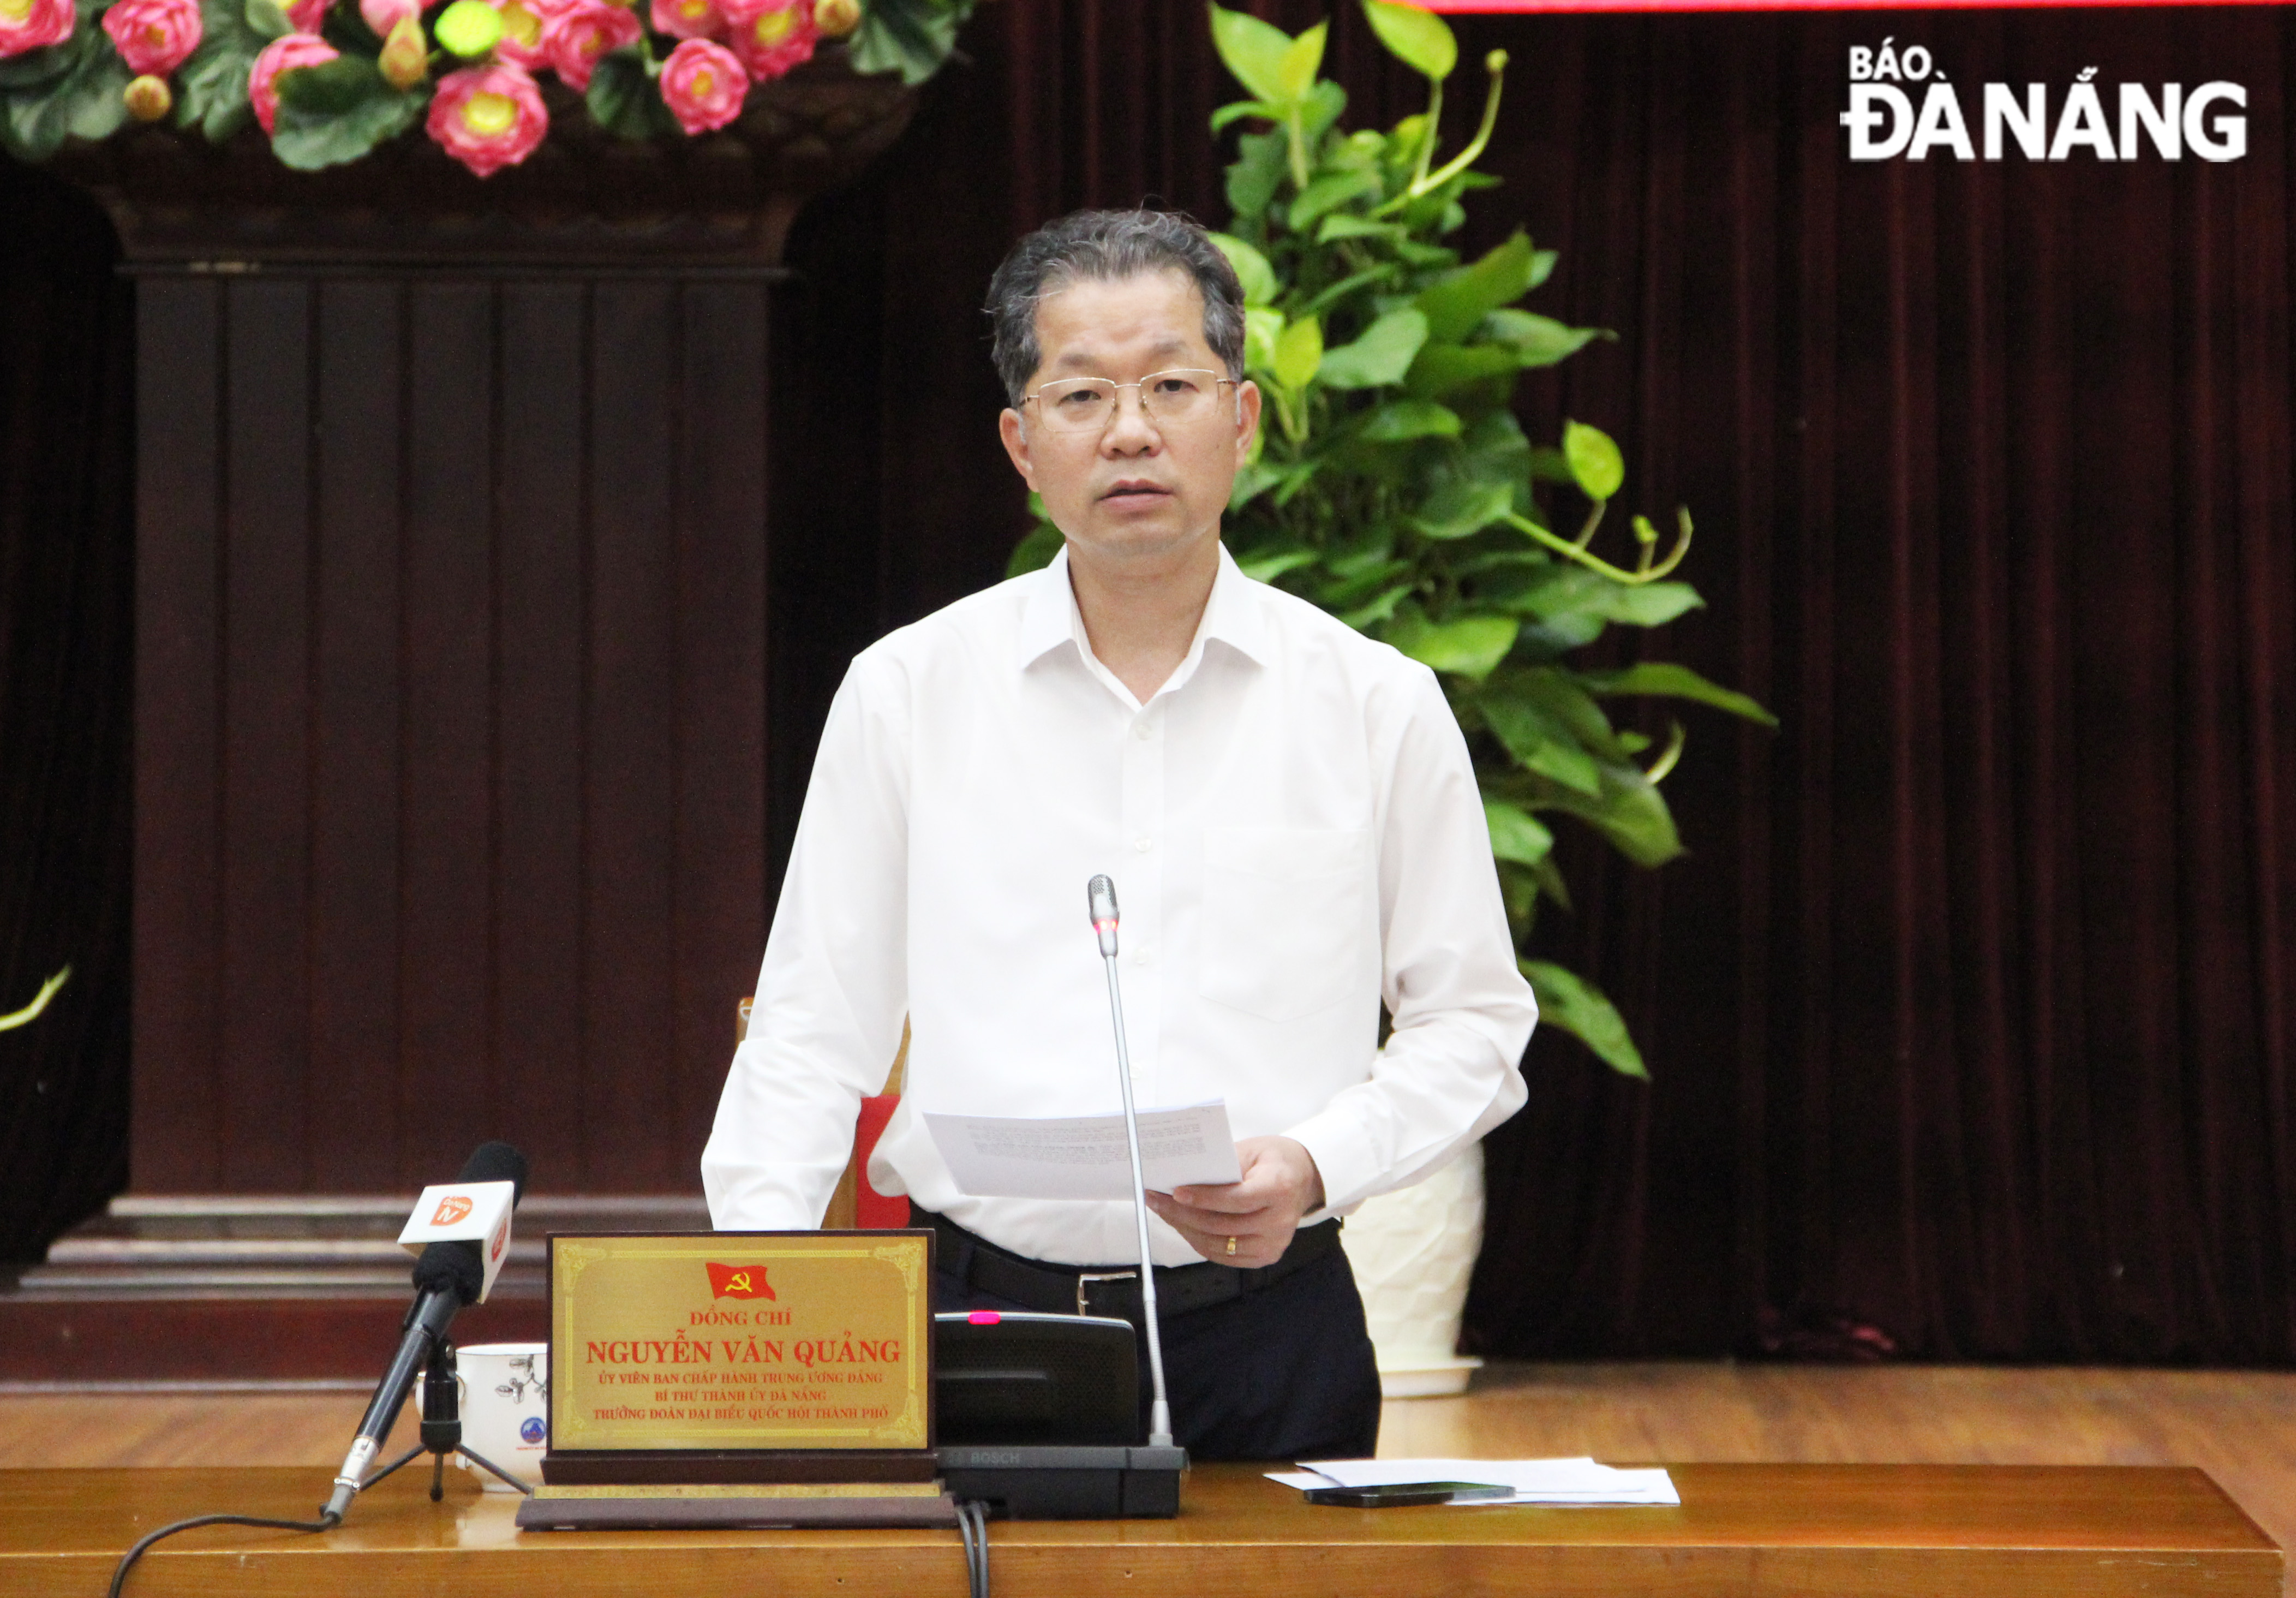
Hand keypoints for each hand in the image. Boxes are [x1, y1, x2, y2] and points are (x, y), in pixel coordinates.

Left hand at [1144, 1135, 1324, 1267]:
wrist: (1303, 1178)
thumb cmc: (1272, 1160)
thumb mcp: (1251, 1150)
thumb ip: (1222, 1166)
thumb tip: (1182, 1178)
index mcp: (1279, 1188)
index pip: (1235, 1200)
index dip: (1203, 1198)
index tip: (1175, 1191)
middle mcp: (1279, 1221)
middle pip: (1221, 1225)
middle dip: (1182, 1214)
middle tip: (1156, 1199)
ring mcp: (1273, 1243)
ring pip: (1218, 1244)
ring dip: (1185, 1229)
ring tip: (1163, 1212)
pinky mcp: (1266, 1256)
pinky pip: (1224, 1255)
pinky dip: (1199, 1241)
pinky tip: (1183, 1225)